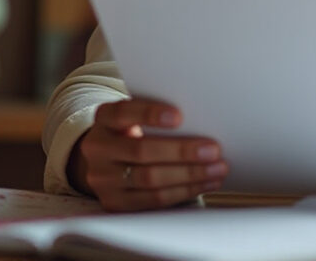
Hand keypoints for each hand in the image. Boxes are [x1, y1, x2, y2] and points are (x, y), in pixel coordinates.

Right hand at [68, 98, 227, 210]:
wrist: (107, 160)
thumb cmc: (134, 131)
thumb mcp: (136, 116)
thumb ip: (159, 116)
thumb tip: (202, 119)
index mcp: (104, 119)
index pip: (124, 113)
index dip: (150, 114)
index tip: (179, 116)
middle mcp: (98, 148)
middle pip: (141, 150)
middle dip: (182, 151)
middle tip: (213, 149)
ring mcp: (102, 178)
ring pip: (149, 178)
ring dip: (189, 174)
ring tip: (217, 168)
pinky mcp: (114, 202)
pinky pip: (153, 200)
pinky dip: (184, 191)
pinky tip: (205, 183)